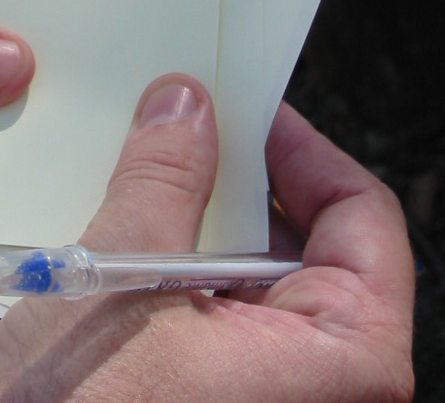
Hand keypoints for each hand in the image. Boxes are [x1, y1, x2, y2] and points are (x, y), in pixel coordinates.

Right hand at [0, 76, 414, 402]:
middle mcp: (319, 388)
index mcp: (342, 365)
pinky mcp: (216, 402)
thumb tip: (184, 108)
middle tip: (181, 132)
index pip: (362, 219)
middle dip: (238, 183)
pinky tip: (126, 238)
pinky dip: (177, 266)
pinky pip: (215, 313)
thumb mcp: (120, 282)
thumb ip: (162, 182)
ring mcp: (266, 397)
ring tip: (142, 182)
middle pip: (307, 244)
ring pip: (252, 278)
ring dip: (197, 222)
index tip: (247, 109)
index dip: (304, 150)